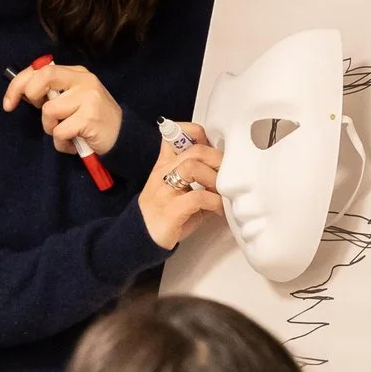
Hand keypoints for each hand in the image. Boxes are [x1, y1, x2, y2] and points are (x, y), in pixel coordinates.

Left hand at [2, 59, 123, 154]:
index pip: (40, 69)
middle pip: (43, 78)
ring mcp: (88, 97)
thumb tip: (22, 92)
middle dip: (31, 96)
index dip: (18, 85)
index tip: (8, 103)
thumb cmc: (91, 121)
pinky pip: (60, 132)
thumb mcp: (72, 100)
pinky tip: (75, 143)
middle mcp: (82, 80)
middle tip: (42, 114)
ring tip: (67, 134)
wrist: (123, 138)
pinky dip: (62, 144)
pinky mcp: (90, 117)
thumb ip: (52, 93)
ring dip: (52, 129)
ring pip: (49, 111)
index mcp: (75, 73)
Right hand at [139, 127, 221, 249]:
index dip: (197, 133)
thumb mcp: (179, 191)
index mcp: (165, 165)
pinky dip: (214, 201)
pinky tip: (219, 209)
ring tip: (222, 191)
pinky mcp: (171, 210)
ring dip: (214, 178)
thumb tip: (225, 177)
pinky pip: (197, 197)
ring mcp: (165, 191)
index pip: (174, 134)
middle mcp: (163, 173)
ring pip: (192, 166)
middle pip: (194, 150)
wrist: (141, 238)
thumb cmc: (164, 215)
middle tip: (229, 174)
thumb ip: (198, 181)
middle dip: (217, 159)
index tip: (213, 148)